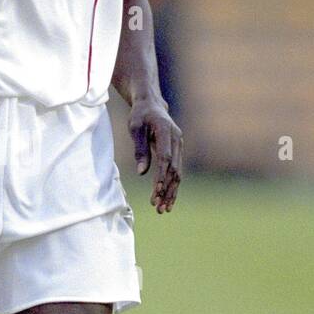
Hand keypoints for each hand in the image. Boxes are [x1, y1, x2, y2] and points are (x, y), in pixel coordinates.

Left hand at [128, 97, 181, 212]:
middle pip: (174, 169)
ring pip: (177, 173)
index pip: (165, 157)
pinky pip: (176, 171)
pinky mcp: (178, 151)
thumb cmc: (140, 115)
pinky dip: (172, 186)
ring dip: (171, 192)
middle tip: (158, 208)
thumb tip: (142, 173)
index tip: (157, 190)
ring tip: (163, 209)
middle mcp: (176, 139)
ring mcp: (179, 145)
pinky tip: (167, 200)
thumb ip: (140, 150)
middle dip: (167, 190)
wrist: (151, 104)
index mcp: (166, 131)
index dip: (162, 175)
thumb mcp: (134, 129)